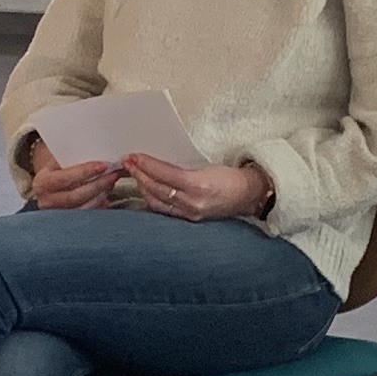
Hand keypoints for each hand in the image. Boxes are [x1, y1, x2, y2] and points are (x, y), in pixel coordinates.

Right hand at [26, 148, 121, 209]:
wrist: (49, 186)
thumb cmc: (57, 169)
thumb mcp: (58, 160)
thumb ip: (73, 156)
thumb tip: (99, 150)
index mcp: (42, 182)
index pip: (65, 177)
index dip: (85, 171)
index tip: (103, 165)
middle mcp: (46, 200)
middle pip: (75, 196)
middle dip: (98, 185)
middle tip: (114, 174)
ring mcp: (56, 214)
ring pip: (82, 208)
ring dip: (100, 195)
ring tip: (112, 183)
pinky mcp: (66, 223)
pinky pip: (86, 217)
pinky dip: (98, 207)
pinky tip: (107, 198)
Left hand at [122, 152, 272, 223]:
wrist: (250, 195)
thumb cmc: (231, 176)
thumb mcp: (207, 166)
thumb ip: (182, 167)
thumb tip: (156, 163)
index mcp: (199, 185)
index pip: (165, 174)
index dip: (147, 165)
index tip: (134, 156)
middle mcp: (193, 202)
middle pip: (157, 188)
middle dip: (139, 174)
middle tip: (127, 162)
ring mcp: (190, 213)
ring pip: (156, 201)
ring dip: (142, 186)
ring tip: (133, 173)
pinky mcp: (190, 219)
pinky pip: (164, 210)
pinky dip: (151, 199)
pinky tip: (145, 190)